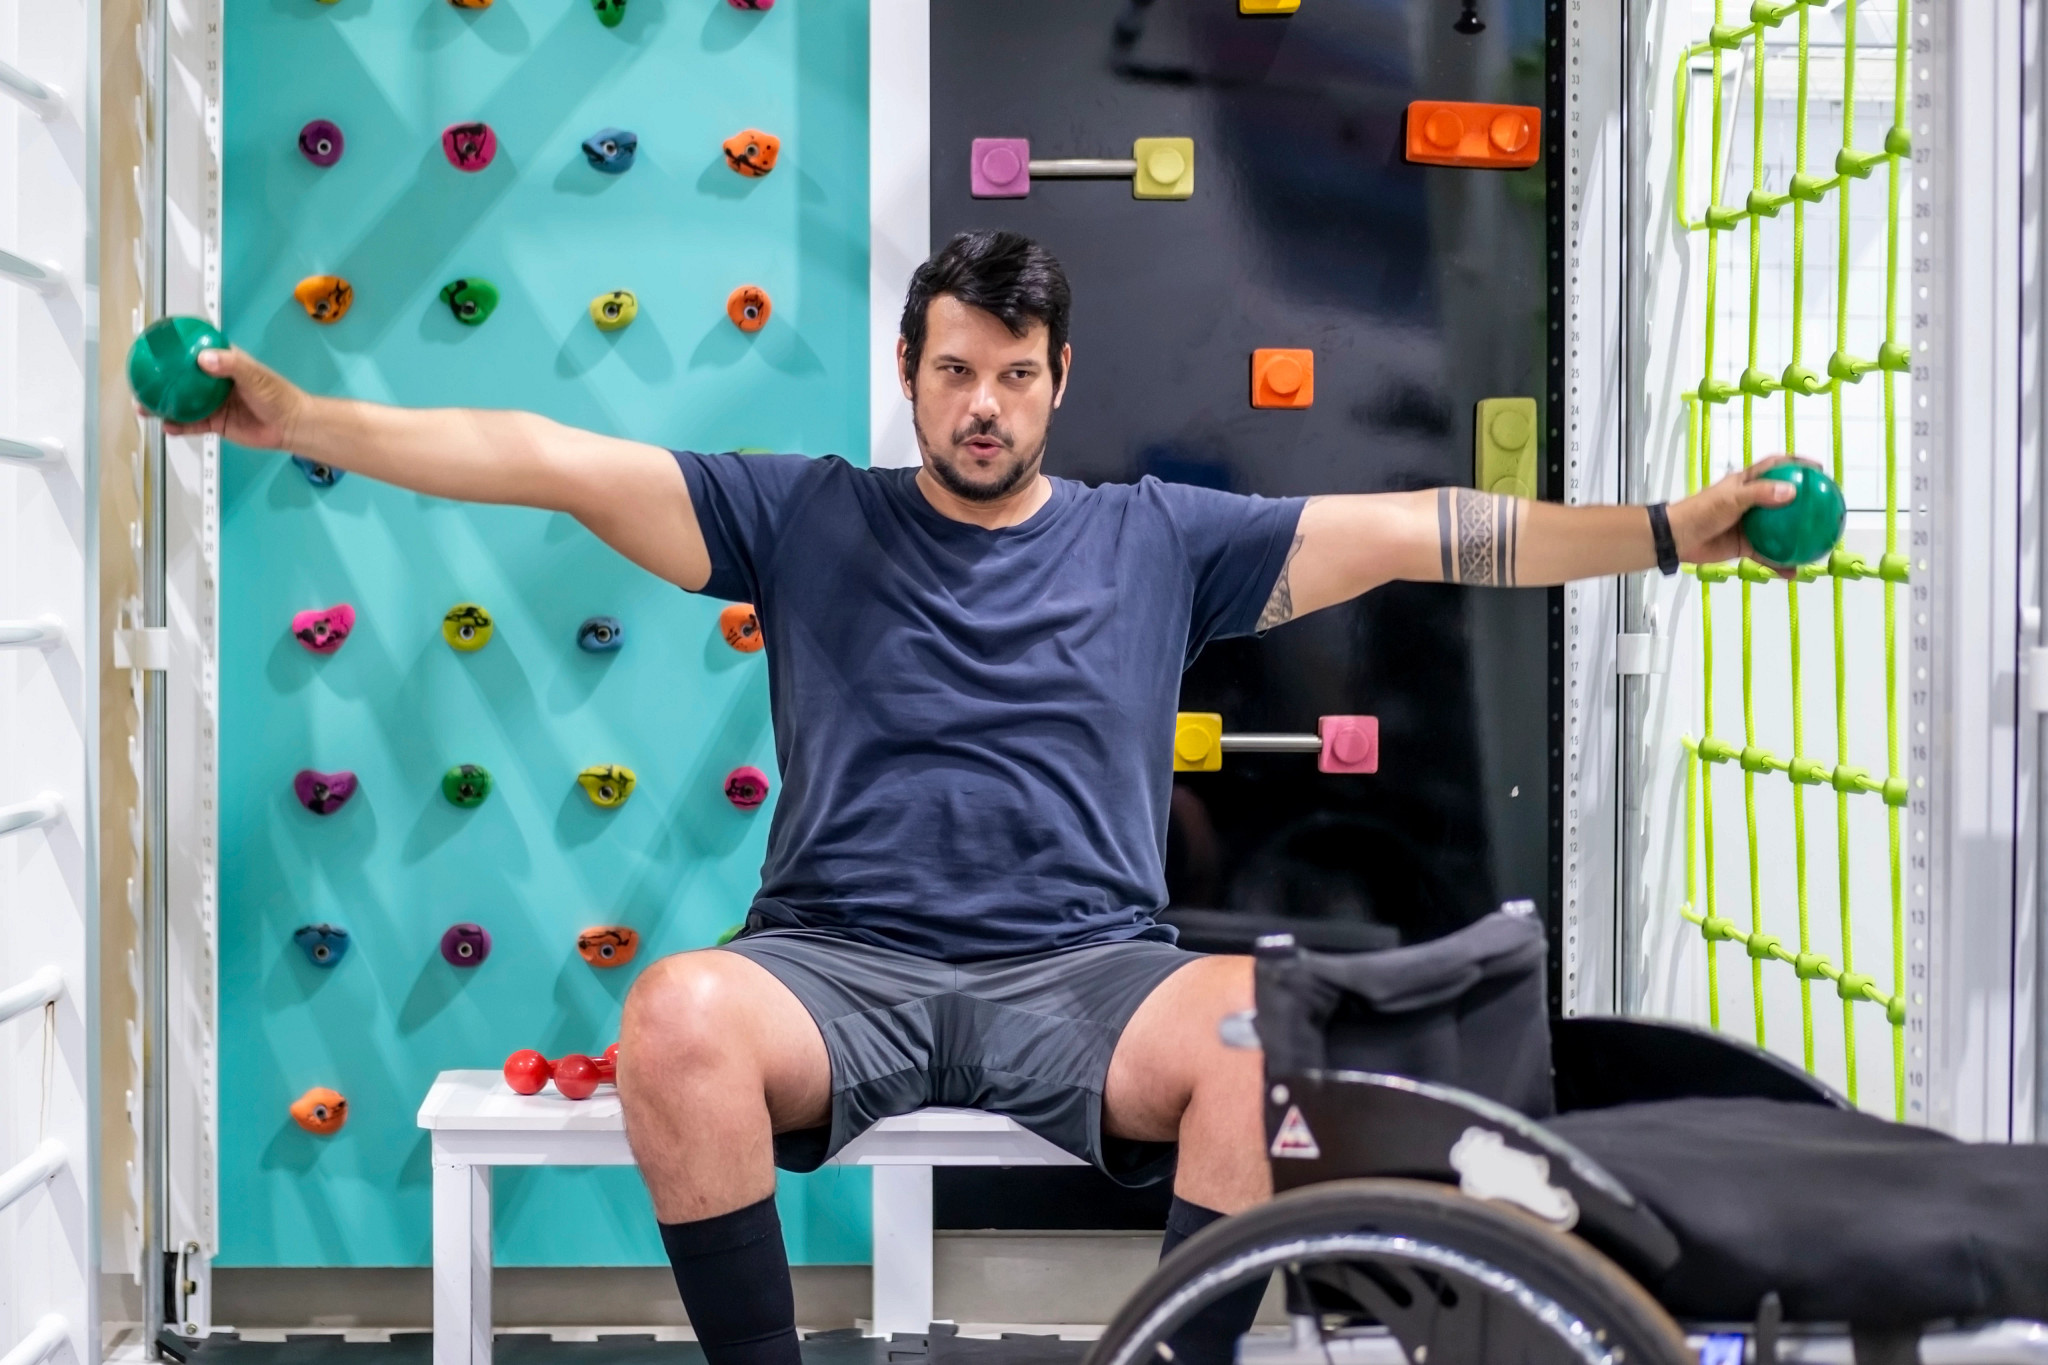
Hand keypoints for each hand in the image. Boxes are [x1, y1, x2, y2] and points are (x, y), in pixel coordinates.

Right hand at [147, 346, 307, 450]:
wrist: (291, 426)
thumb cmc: (278, 395)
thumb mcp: (254, 375)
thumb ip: (230, 365)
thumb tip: (203, 359)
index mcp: (221, 363)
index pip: (192, 351)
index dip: (172, 349)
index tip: (150, 348)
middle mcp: (212, 382)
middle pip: (179, 379)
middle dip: (158, 380)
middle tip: (138, 381)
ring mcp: (212, 403)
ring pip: (181, 403)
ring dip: (162, 405)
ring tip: (143, 406)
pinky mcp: (215, 423)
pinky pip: (192, 424)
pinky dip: (178, 426)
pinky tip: (166, 426)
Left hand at [1668, 454, 1806, 571]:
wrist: (1677, 539)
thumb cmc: (1700, 512)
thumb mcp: (1731, 499)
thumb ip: (1760, 494)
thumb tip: (1792, 492)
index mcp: (1747, 483)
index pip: (1776, 467)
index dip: (1798, 465)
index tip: (1819, 471)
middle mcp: (1752, 502)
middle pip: (1785, 500)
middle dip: (1805, 504)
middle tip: (1827, 510)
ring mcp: (1750, 525)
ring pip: (1780, 531)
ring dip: (1797, 538)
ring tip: (1818, 546)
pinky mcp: (1745, 546)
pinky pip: (1768, 556)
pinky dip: (1780, 564)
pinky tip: (1793, 573)